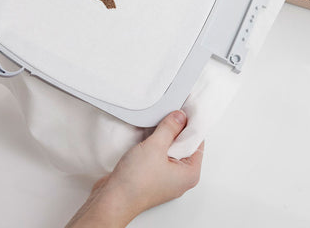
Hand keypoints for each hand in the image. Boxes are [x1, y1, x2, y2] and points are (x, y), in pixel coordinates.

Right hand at [66, 111, 203, 226]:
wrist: (111, 200)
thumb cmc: (135, 183)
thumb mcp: (156, 146)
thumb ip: (170, 127)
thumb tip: (180, 116)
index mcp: (190, 173)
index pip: (197, 141)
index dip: (191, 123)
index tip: (185, 109)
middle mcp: (180, 178)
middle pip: (184, 144)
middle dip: (176, 129)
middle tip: (170, 114)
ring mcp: (166, 178)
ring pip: (170, 149)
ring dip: (163, 137)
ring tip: (157, 125)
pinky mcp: (153, 176)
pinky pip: (159, 155)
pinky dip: (155, 145)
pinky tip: (148, 137)